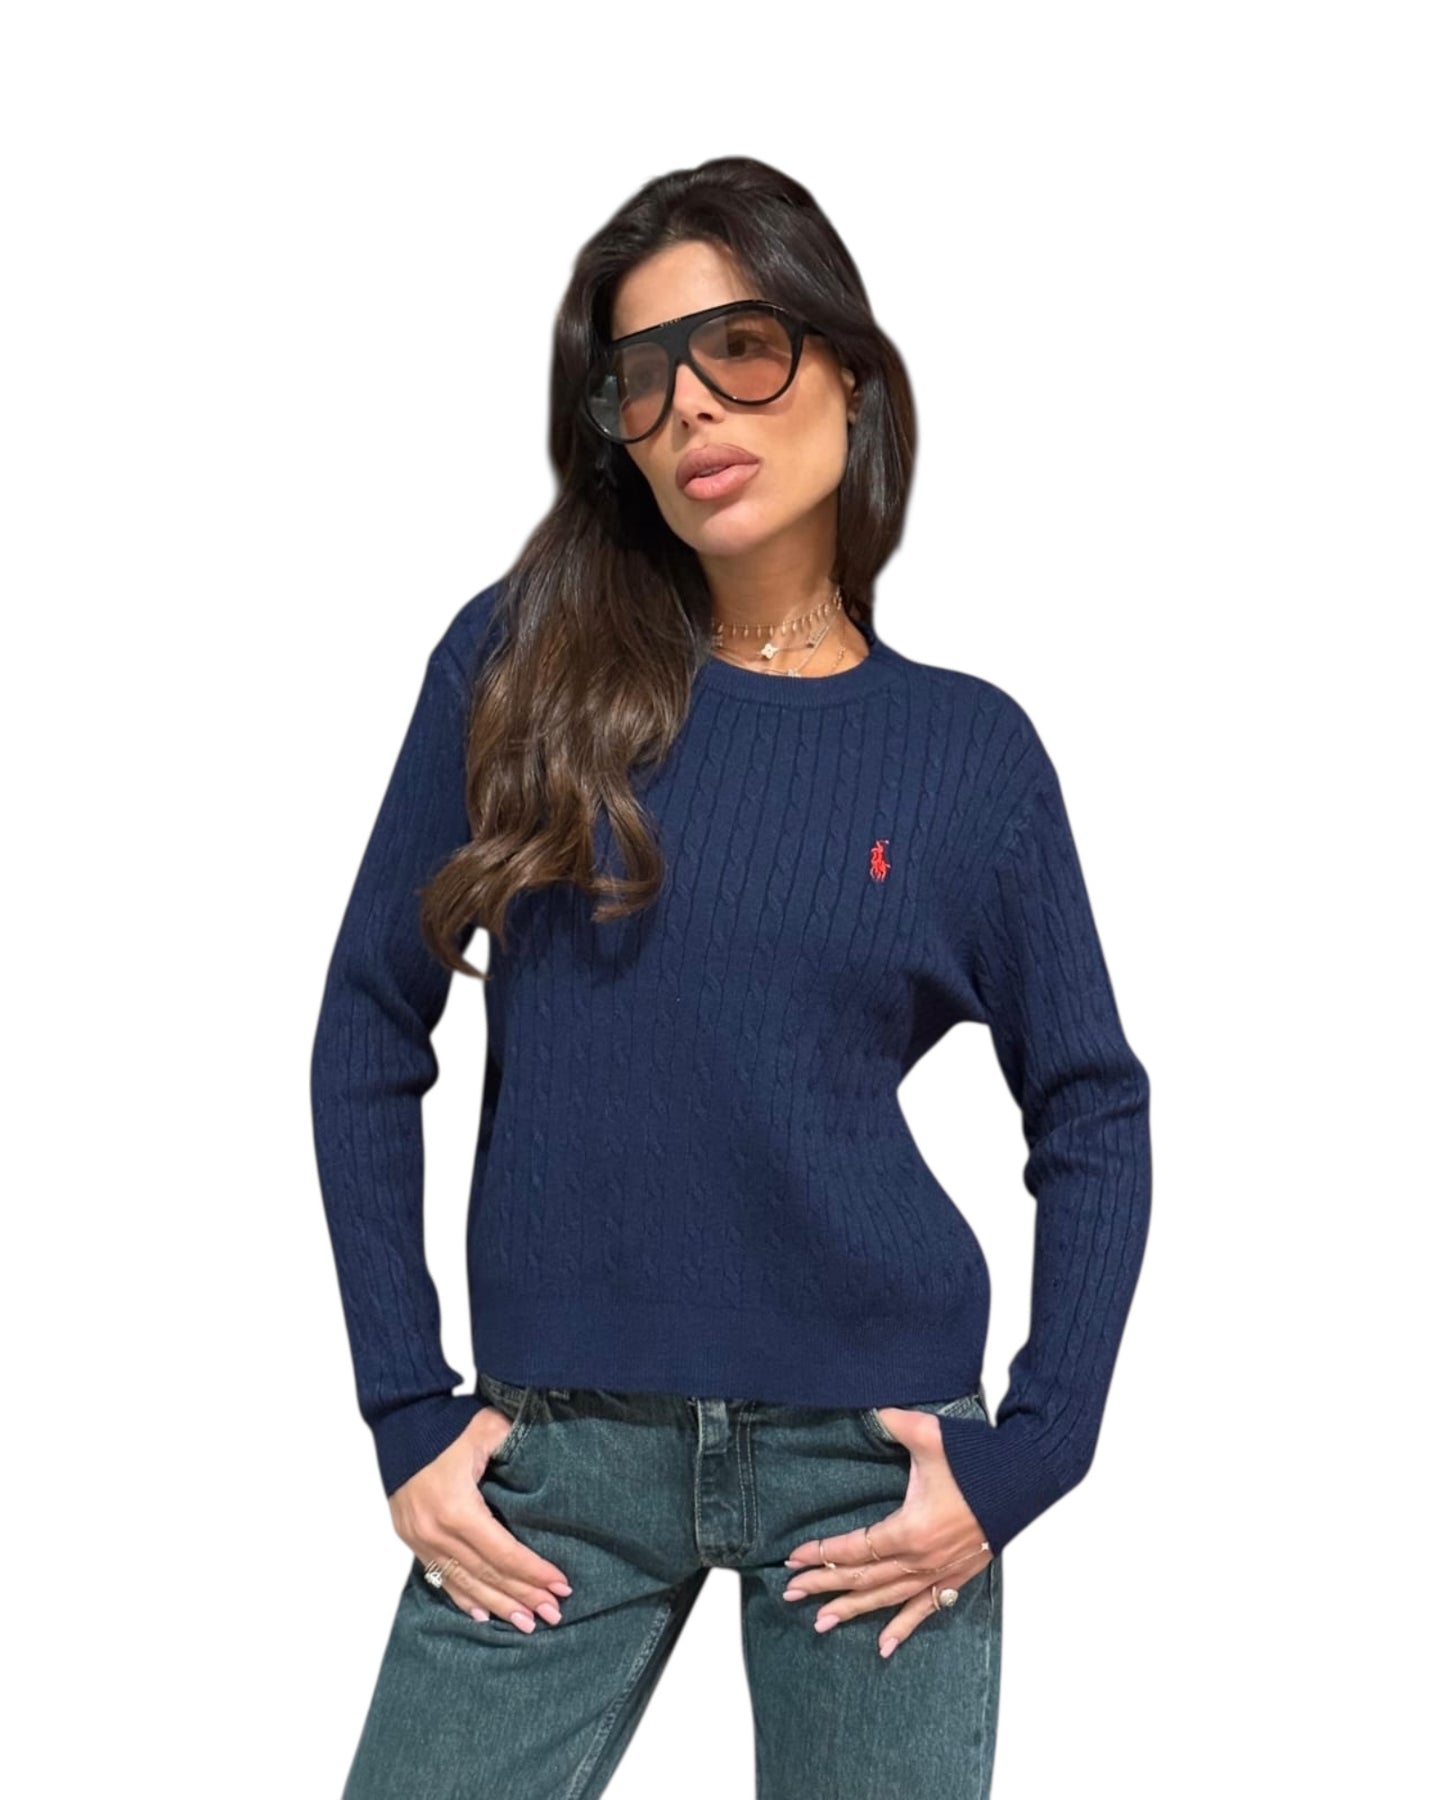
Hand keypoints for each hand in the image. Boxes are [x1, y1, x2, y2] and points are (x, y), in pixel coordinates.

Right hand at [386, 1405, 572, 1634]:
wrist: (400, 1419)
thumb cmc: (445, 1424)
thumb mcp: (487, 1428)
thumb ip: (517, 1446)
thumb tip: (548, 1460)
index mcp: (457, 1509)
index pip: (504, 1553)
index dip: (533, 1572)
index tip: (561, 1585)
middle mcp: (436, 1531)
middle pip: (487, 1574)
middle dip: (523, 1597)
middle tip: (553, 1614)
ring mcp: (421, 1538)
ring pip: (464, 1583)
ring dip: (498, 1605)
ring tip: (526, 1624)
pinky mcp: (412, 1537)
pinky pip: (439, 1575)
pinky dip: (462, 1597)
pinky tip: (482, 1614)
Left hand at [781, 1407, 993, 1659]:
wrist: (1024, 1478)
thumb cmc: (977, 1459)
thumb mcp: (929, 1435)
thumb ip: (893, 1422)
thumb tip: (869, 1409)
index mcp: (910, 1529)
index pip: (855, 1548)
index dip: (823, 1553)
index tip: (794, 1558)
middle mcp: (921, 1559)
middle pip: (863, 1578)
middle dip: (825, 1585)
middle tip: (790, 1593)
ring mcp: (939, 1572)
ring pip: (887, 1598)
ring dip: (853, 1610)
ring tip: (821, 1623)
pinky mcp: (956, 1576)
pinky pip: (924, 1608)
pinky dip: (903, 1627)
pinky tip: (884, 1646)